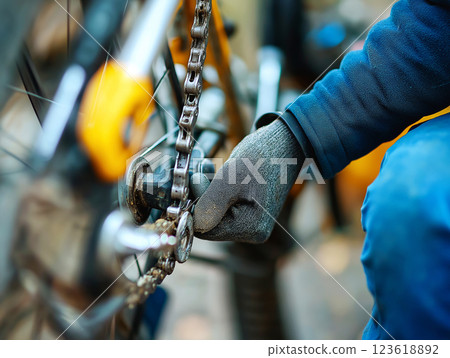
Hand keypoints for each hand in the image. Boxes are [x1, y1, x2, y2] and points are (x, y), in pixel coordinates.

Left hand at [193, 119, 303, 242]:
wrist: (284, 145)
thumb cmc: (261, 158)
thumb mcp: (231, 177)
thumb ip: (211, 202)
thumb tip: (192, 223)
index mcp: (251, 228)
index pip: (204, 229)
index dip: (194, 206)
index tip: (196, 179)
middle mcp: (253, 232)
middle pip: (209, 223)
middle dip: (201, 198)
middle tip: (202, 172)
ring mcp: (253, 224)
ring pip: (215, 215)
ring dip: (207, 192)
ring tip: (212, 170)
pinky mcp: (250, 214)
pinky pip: (224, 209)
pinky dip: (216, 192)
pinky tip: (220, 176)